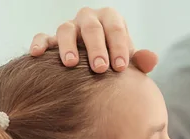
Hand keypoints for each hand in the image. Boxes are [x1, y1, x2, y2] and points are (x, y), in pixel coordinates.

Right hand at [28, 7, 157, 73]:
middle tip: (100, 69)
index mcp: (110, 20)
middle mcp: (88, 19)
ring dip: (67, 46)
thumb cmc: (115, 64)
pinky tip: (37, 55)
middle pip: (92, 28)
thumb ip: (140, 61)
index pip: (116, 28)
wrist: (96, 69)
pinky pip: (42, 36)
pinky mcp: (51, 38)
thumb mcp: (129, 63)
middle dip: (96, 48)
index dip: (119, 47)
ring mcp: (69, 27)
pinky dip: (39, 43)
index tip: (120, 68)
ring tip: (70, 64)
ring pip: (66, 29)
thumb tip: (152, 59)